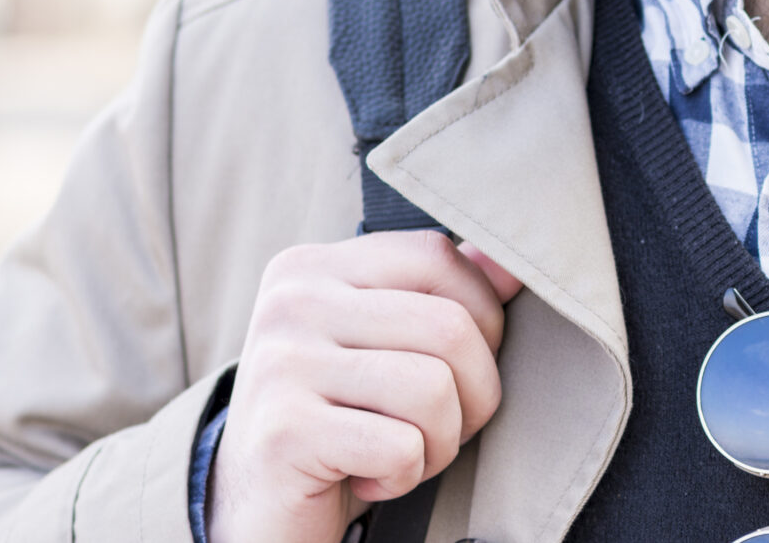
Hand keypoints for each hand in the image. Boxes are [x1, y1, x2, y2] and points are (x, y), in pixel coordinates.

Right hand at [207, 230, 523, 542]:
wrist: (257, 512)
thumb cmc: (336, 422)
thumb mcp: (384, 348)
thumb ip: (439, 297)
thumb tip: (511, 263)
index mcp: (314, 267)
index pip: (438, 257)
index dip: (482, 318)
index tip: (456, 369)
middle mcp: (292, 302)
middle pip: (450, 326)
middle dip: (474, 394)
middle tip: (436, 429)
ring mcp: (283, 364)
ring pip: (434, 388)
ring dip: (440, 443)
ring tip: (402, 455)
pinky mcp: (285, 433)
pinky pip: (402, 447)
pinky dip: (404, 476)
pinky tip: (367, 479)